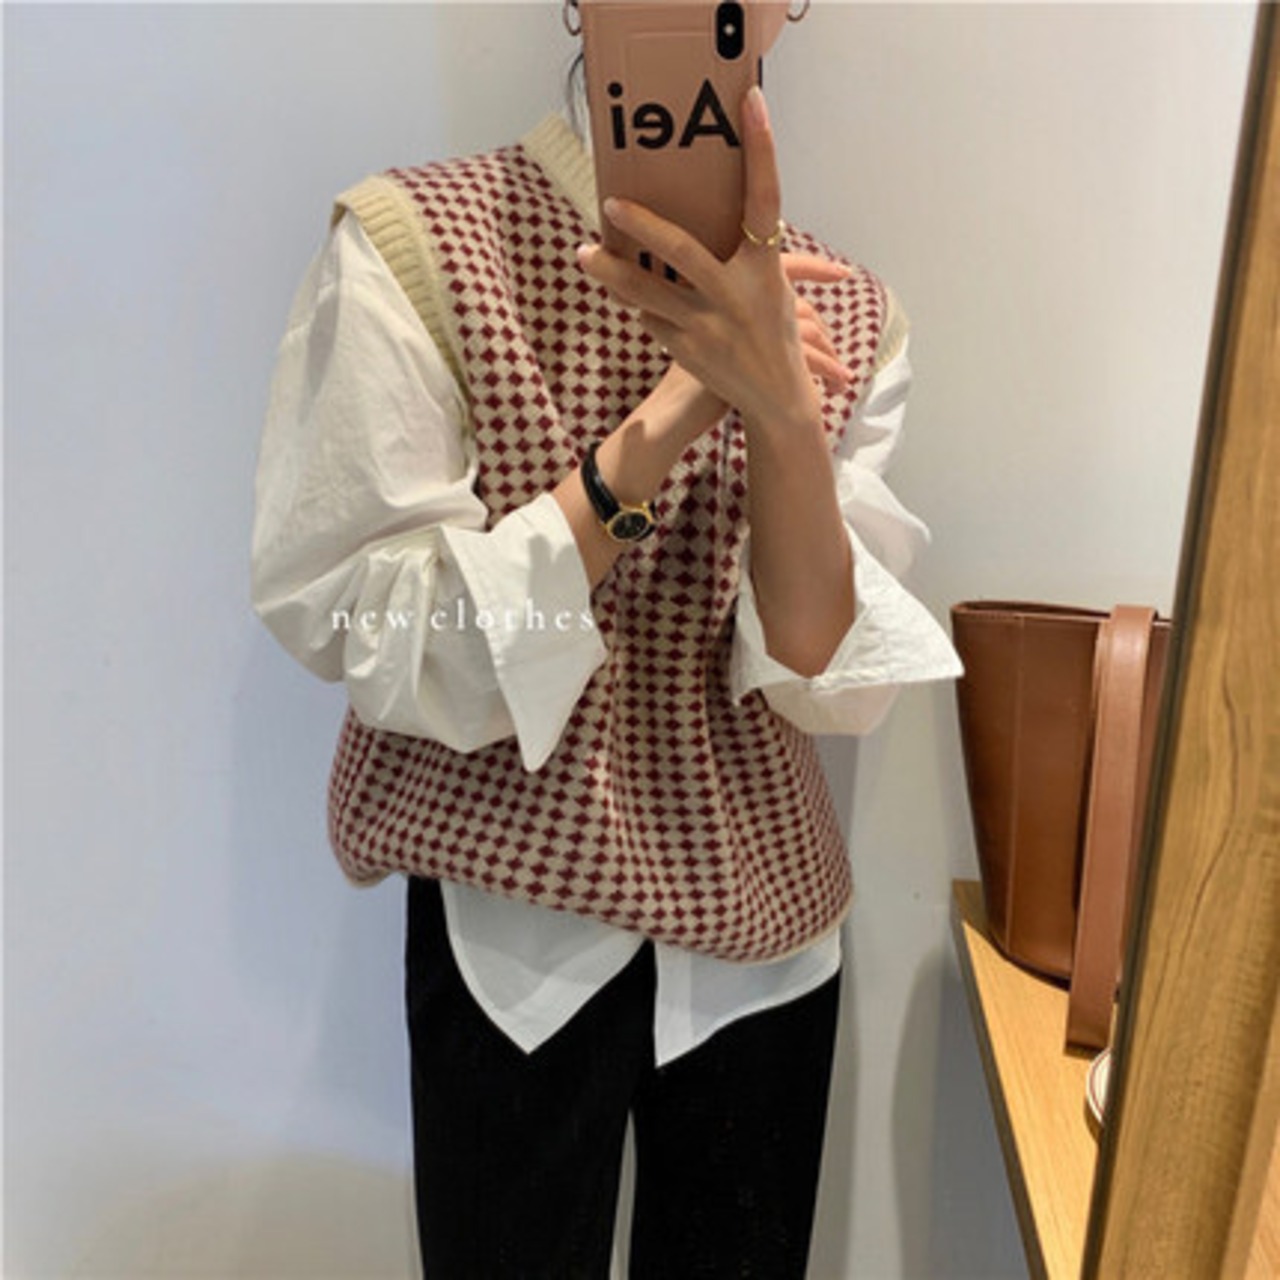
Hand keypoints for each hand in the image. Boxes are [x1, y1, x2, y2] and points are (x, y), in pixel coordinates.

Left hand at [577, 86, 852, 433]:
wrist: (777, 399)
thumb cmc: (771, 331)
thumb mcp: (770, 288)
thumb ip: (741, 254)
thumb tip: (697, 212)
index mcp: (767, 269)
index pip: (766, 199)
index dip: (762, 149)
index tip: (751, 102)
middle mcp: (738, 296)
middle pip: (684, 251)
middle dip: (644, 226)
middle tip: (611, 202)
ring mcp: (710, 327)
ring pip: (649, 293)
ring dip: (612, 273)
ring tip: (583, 254)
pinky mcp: (687, 352)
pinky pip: (651, 319)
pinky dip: (641, 306)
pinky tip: (629, 298)